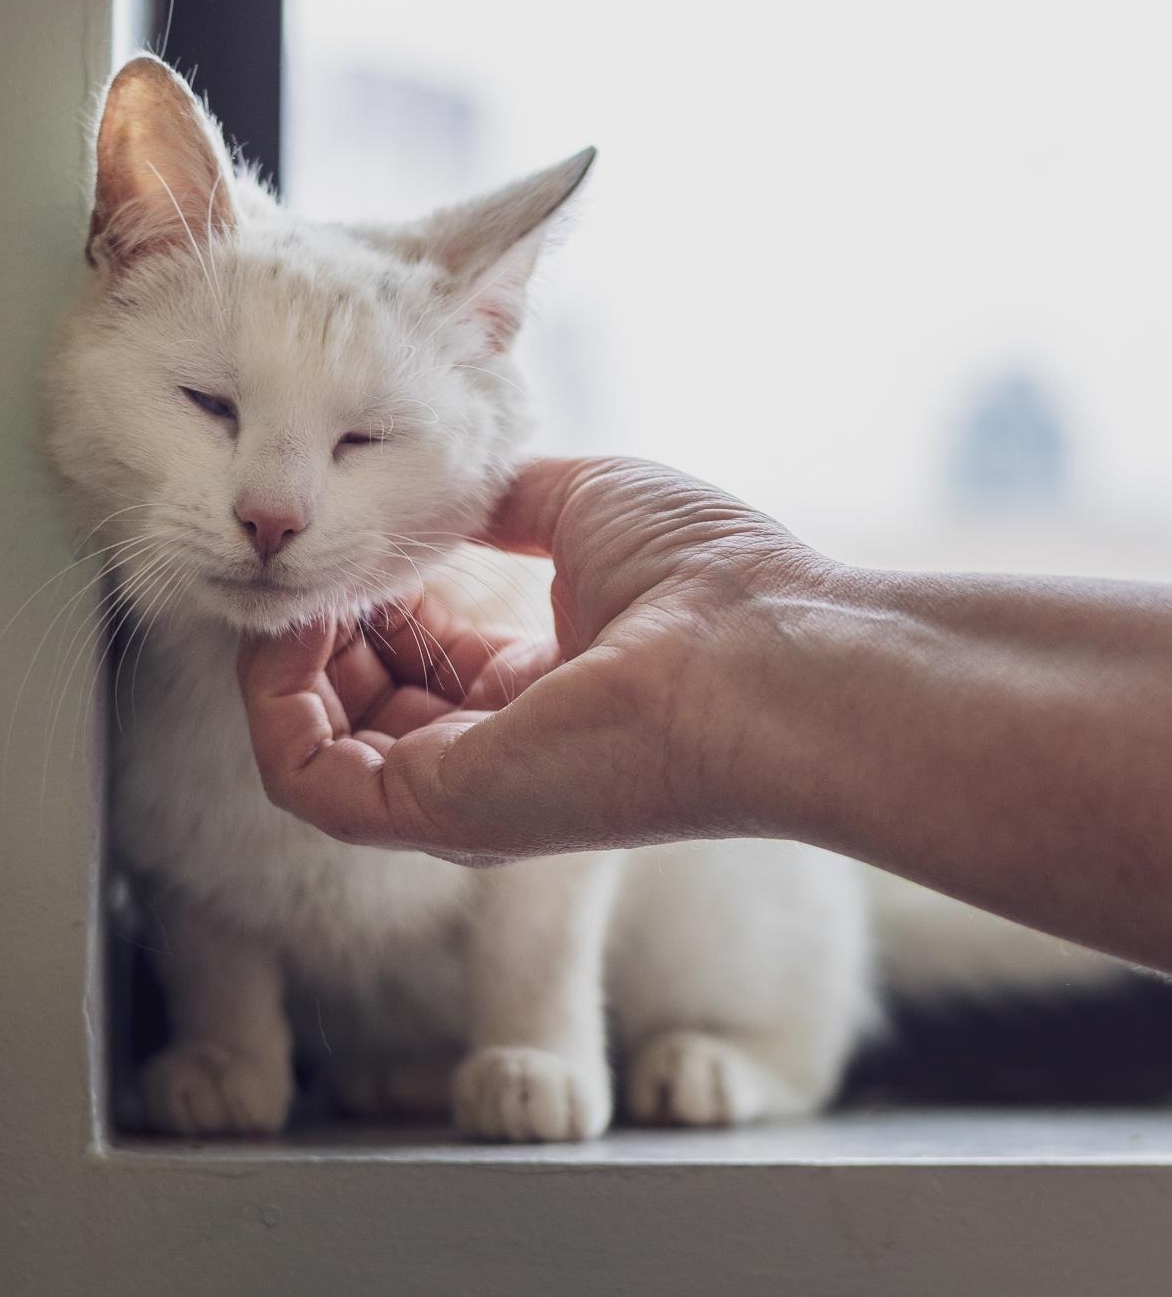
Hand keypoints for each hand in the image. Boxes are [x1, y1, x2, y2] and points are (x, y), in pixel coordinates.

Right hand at [238, 457, 819, 863]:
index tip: (354, 532)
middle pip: (364, 700)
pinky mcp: (441, 812)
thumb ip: (503, 503)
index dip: (374, 591)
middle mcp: (499, 750)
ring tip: (298, 586)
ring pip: (323, 746)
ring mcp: (468, 792)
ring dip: (287, 660)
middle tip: (316, 555)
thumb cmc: (707, 578)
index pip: (420, 652)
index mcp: (540, 686)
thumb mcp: (584, 506)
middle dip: (322, 624)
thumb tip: (443, 484)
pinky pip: (310, 782)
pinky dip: (276, 709)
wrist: (769, 654)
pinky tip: (296, 631)